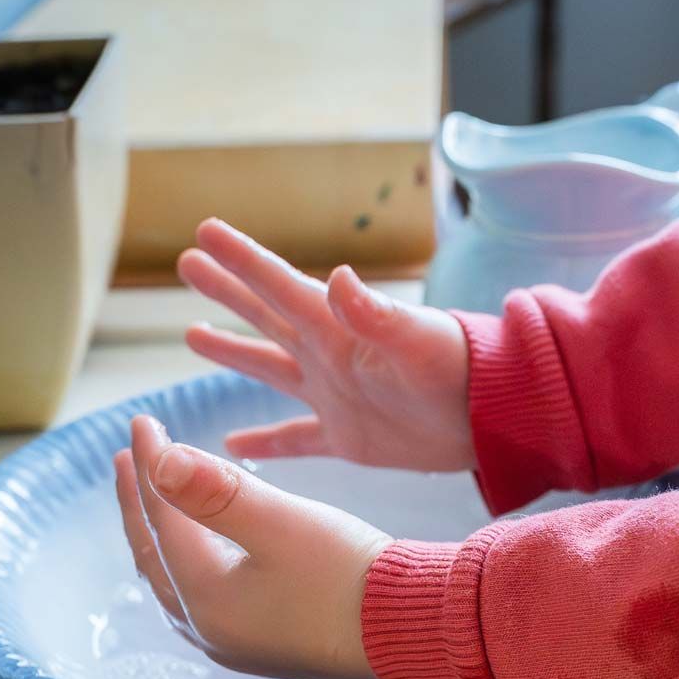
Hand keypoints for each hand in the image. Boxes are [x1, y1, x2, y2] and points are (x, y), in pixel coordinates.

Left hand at [114, 415, 389, 678]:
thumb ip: (215, 491)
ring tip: (156, 503)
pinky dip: (190, 563)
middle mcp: (209, 630)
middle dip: (140, 504)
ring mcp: (236, 645)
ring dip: (161, 536)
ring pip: (176, 581)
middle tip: (129, 459)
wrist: (410, 631)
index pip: (161, 517)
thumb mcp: (281, 522)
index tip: (143, 420)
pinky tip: (204, 556)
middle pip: (155, 555)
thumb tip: (158, 460)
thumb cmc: (349, 576)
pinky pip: (203, 598)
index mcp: (205, 598)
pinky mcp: (265, 648)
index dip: (150, 463)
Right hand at [178, 219, 475, 471]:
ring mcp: (334, 395)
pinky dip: (264, 443)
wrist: (491, 421)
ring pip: (269, 369)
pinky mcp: (346, 437)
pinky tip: (232, 446)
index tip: (204, 231)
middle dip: (228, 290)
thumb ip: (375, 313)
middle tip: (186, 261)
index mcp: (337, 328)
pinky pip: (294, 439)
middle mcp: (328, 355)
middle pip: (264, 316)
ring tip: (192, 333)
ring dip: (234, 352)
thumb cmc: (459, 373)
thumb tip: (336, 276)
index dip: (242, 260)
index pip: (278, 286)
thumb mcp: (416, 340)